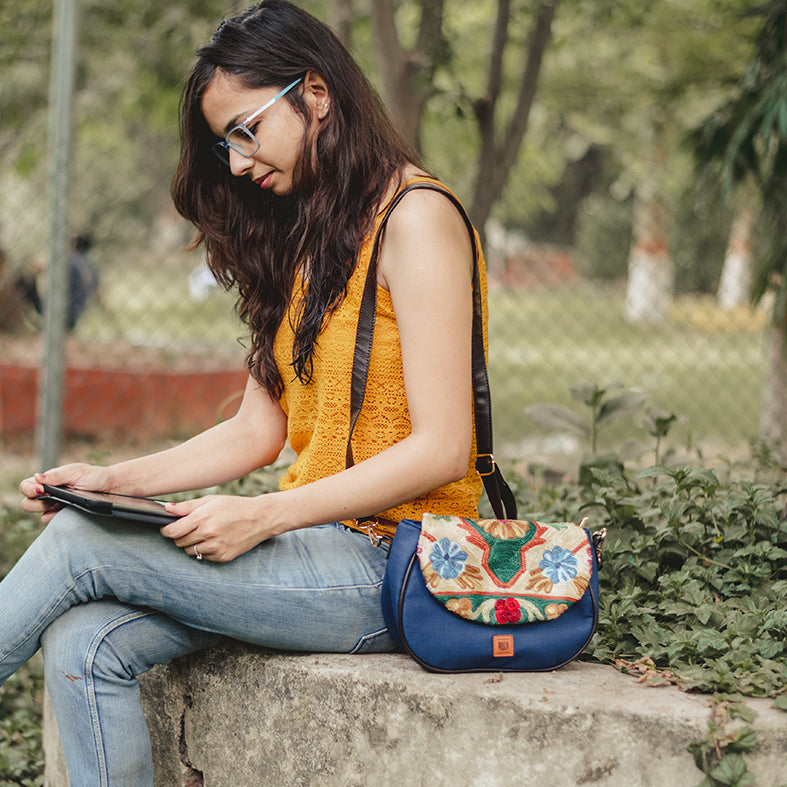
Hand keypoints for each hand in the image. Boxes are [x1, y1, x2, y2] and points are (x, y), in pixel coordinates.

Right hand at [19, 463, 112, 523]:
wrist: (111, 487)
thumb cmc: (94, 476)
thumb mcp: (76, 471)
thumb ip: (57, 475)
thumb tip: (38, 477)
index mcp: (48, 481)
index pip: (26, 486)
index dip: (28, 489)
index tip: (40, 489)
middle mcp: (49, 495)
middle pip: (28, 504)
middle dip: (35, 503)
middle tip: (49, 498)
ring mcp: (57, 507)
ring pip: (41, 515)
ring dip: (48, 510)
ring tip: (64, 503)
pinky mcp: (66, 517)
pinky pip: (55, 523)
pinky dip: (59, 518)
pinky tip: (70, 511)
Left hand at [160, 494, 276, 562]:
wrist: (260, 518)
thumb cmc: (236, 506)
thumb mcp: (212, 500)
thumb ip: (188, 506)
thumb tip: (167, 509)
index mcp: (203, 518)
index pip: (173, 531)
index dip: (166, 530)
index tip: (167, 529)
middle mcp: (208, 534)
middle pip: (179, 542)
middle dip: (180, 536)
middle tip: (189, 529)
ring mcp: (216, 547)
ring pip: (190, 551)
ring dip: (191, 544)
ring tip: (203, 534)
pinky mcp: (223, 556)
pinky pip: (204, 557)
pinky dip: (205, 550)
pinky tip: (214, 540)